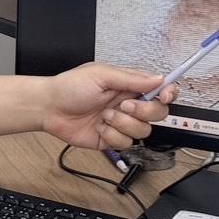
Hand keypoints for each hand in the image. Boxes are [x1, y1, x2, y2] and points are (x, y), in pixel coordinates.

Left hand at [41, 63, 176, 149]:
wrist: (49, 108)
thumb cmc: (70, 87)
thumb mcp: (101, 75)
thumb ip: (131, 78)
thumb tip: (158, 79)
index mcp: (129, 85)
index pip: (161, 89)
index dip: (169, 93)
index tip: (165, 95)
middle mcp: (129, 104)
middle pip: (158, 113)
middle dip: (144, 111)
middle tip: (124, 105)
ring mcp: (121, 123)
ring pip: (143, 131)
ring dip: (123, 124)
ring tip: (105, 115)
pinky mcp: (112, 139)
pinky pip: (126, 143)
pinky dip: (112, 136)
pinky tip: (98, 127)